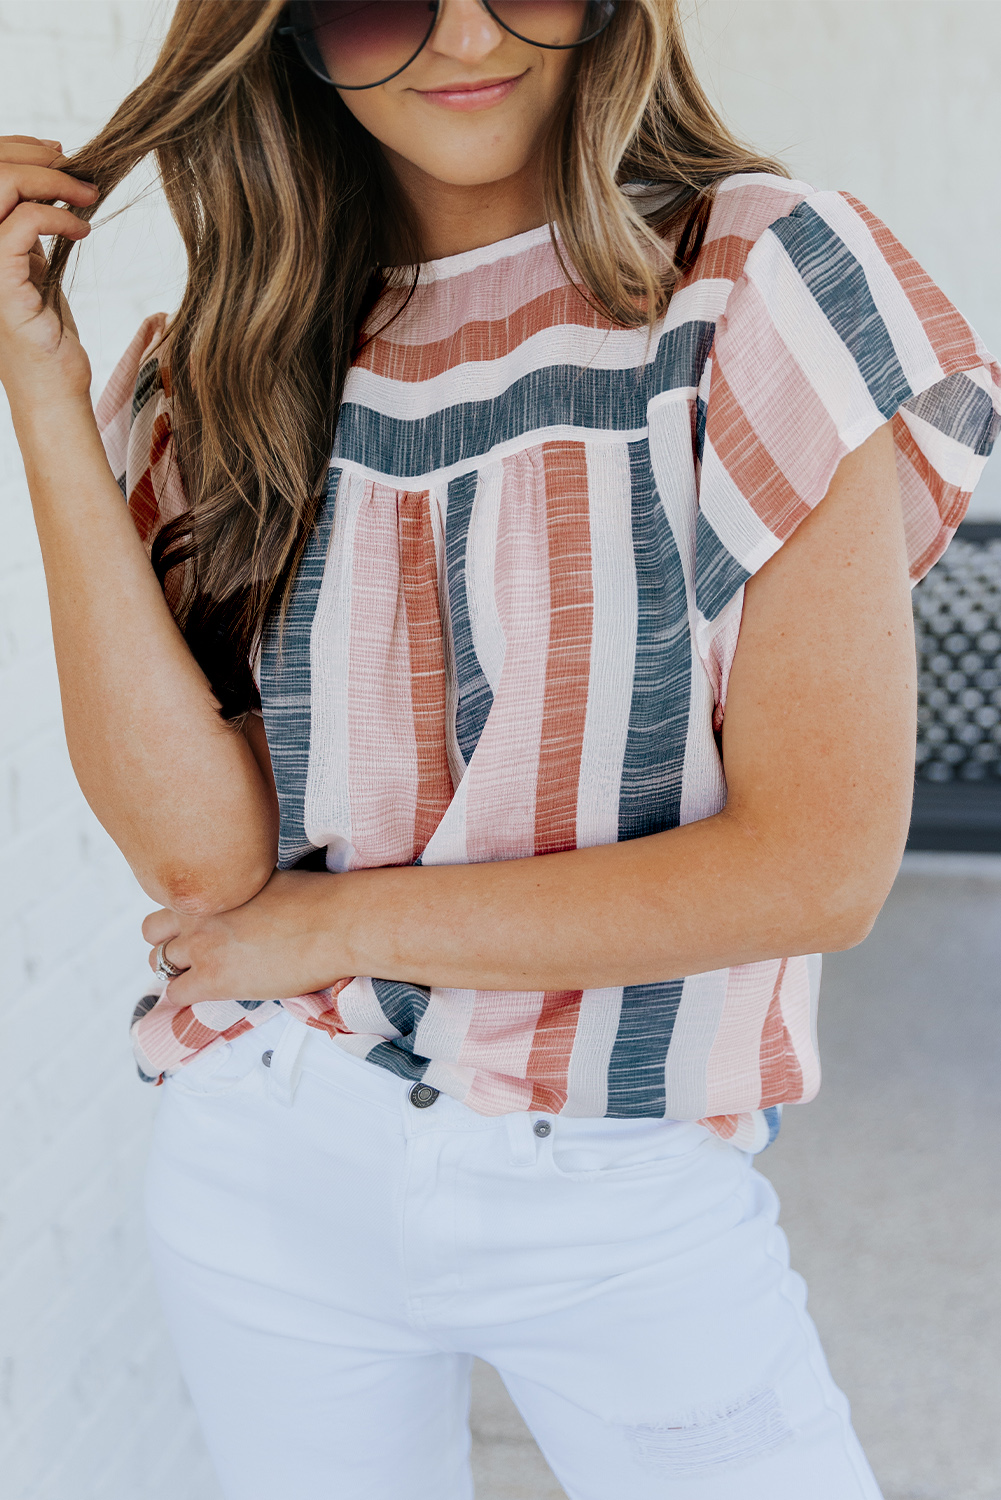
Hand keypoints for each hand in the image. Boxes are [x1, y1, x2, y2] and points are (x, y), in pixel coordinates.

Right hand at [0, 135, 97, 414]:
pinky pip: (22, 224)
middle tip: (79, 172)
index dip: (16, 149)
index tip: (61, 156)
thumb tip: (47, 184)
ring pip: (2, 187)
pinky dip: (57, 217)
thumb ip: (27, 227)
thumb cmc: (47, 333)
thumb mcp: (34, 267)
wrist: (53, 386)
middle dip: (34, 156)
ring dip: (52, 181)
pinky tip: (82, 229)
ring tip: (87, 196)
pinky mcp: (0, 281)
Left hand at [142, 870, 352, 1004]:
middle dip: (169, 943)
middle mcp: (198, 912)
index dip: (182, 920)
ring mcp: (202, 946)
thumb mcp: (267, 879)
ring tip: (204, 977)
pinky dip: (187, 996)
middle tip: (194, 955)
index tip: (197, 931)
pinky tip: (212, 993)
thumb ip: (240, 889)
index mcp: (212, 884)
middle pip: (152, 931)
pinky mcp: (213, 979)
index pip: (170, 901)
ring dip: (177, 971)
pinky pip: (175, 994)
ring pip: (159, 963)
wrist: (338, 923)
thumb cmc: (318, 900)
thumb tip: (242, 902)